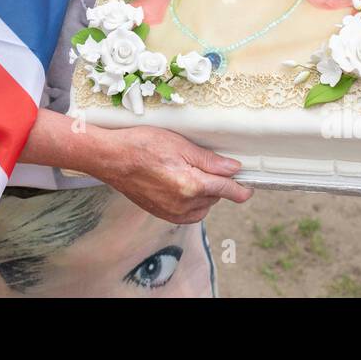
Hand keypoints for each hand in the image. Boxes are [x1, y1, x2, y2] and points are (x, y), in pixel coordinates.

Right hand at [96, 126, 252, 223]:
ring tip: (186, 172)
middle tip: (199, 162)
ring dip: (203, 193)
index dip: (241, 188)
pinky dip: (191, 201)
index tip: (248, 188)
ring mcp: (172, 213)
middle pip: (215, 197)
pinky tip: (179, 184)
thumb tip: (233, 169)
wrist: (111, 159)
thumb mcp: (180, 145)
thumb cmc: (142, 145)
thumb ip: (209, 160)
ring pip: (203, 206)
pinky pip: (188, 213)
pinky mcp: (163, 215)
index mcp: (191, 185)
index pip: (227, 190)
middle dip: (215, 182)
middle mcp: (184, 204)